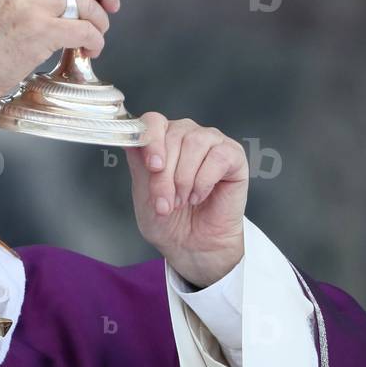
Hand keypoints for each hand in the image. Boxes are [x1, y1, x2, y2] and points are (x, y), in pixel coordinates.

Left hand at [125, 114, 247, 288]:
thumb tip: (132, 141)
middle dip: (166, 176)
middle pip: (173, 136)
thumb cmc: (168, 220)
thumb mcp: (143, 192)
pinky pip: (218, 157)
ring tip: (182, 200)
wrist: (192, 245)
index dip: (152, 140)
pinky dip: (205, 181)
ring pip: (195, 143)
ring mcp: (211, 142)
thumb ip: (139, 164)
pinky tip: (200, 196)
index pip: (153, 121)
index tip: (153, 167)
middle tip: (166, 203)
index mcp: (161, 139)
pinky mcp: (233, 155)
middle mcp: (186, 134)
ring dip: (185, 179)